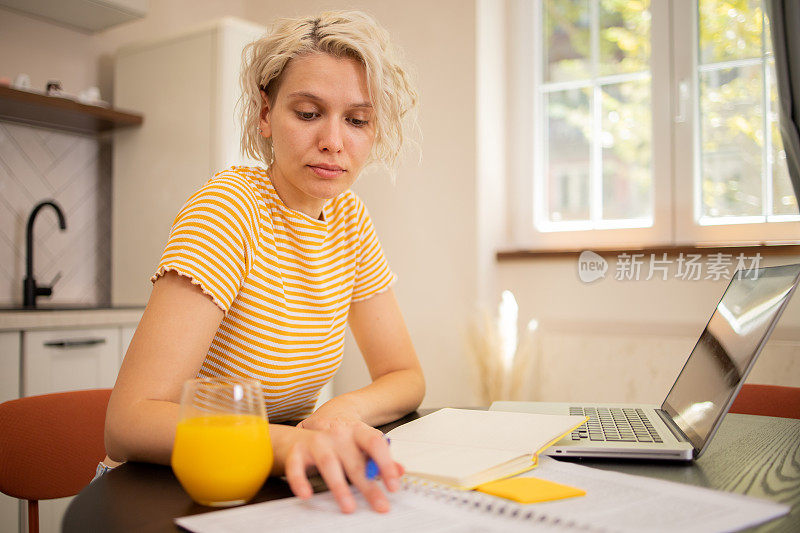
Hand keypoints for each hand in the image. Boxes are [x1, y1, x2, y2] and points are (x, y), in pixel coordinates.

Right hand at [284, 423, 402, 513]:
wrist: (308, 427)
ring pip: (329, 464)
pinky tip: (306, 494)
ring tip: (348, 507)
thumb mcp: (361, 446)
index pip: (375, 444)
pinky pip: (296, 467)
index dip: (386, 464)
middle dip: (368, 486)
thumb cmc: (339, 442)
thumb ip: (379, 459)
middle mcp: (338, 435)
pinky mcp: (297, 451)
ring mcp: (317, 441)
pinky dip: (300, 480)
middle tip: (379, 505)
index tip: (393, 485)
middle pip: (354, 461)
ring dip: (339, 487)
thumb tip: (400, 471)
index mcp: (357, 432)